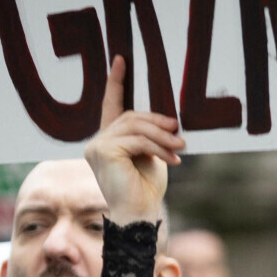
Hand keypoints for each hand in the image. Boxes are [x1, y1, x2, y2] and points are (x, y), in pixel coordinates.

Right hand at [83, 56, 183, 225]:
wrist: (138, 216)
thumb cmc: (145, 190)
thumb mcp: (152, 156)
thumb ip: (151, 136)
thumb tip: (168, 119)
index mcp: (108, 140)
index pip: (111, 106)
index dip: (116, 82)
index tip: (122, 60)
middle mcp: (97, 141)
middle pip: (130, 116)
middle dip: (158, 123)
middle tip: (180, 134)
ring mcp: (96, 146)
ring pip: (135, 127)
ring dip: (162, 136)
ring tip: (180, 147)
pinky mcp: (102, 151)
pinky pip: (136, 140)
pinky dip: (157, 147)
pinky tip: (172, 159)